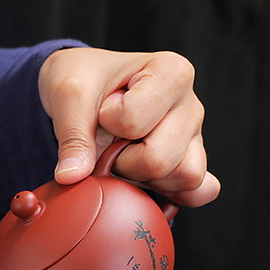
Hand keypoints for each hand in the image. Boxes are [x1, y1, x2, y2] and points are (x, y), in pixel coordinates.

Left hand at [38, 47, 219, 206]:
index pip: (133, 122)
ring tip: (127, 158)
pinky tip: (145, 185)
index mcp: (170, 73)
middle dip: (123, 162)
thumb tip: (72, 177)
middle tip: (112, 143)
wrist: (87, 87)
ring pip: (184, 179)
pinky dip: (171, 195)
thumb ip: (72, 136)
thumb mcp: (69, 96)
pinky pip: (200, 192)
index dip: (108, 124)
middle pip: (160, 161)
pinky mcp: (192, 162)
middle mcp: (190, 104)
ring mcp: (194, 136)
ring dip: (145, 180)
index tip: (103, 110)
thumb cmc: (85, 82)